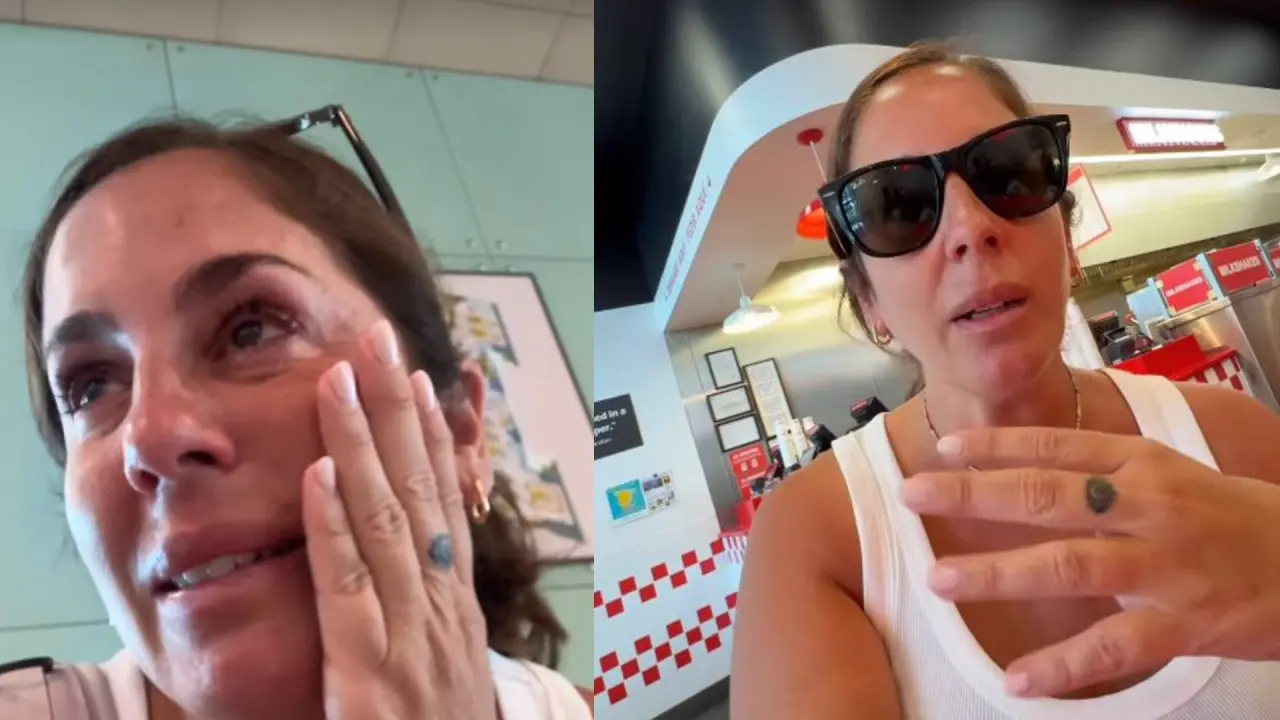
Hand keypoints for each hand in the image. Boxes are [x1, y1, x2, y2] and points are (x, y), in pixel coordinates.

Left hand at [301, 321, 495, 718]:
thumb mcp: (442, 664)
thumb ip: (425, 611)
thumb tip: (415, 558)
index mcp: (455, 606)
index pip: (446, 503)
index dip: (432, 436)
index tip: (418, 379)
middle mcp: (442, 610)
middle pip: (420, 493)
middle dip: (399, 412)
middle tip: (379, 341)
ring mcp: (412, 640)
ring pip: (386, 524)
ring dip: (362, 445)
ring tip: (339, 381)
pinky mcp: (370, 676)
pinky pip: (348, 590)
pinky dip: (332, 528)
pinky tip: (315, 475)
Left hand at [900, 427, 1279, 698]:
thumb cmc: (1234, 519)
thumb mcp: (1173, 475)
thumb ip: (1106, 471)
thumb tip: (1031, 462)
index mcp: (1143, 464)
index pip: (1058, 444)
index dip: (996, 444)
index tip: (941, 447)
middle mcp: (1148, 505)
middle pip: (1047, 495)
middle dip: (972, 495)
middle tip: (911, 496)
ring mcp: (1166, 564)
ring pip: (1069, 565)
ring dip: (999, 573)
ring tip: (939, 580)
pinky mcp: (1187, 622)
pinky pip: (1116, 646)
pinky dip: (1065, 664)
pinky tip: (1019, 679)